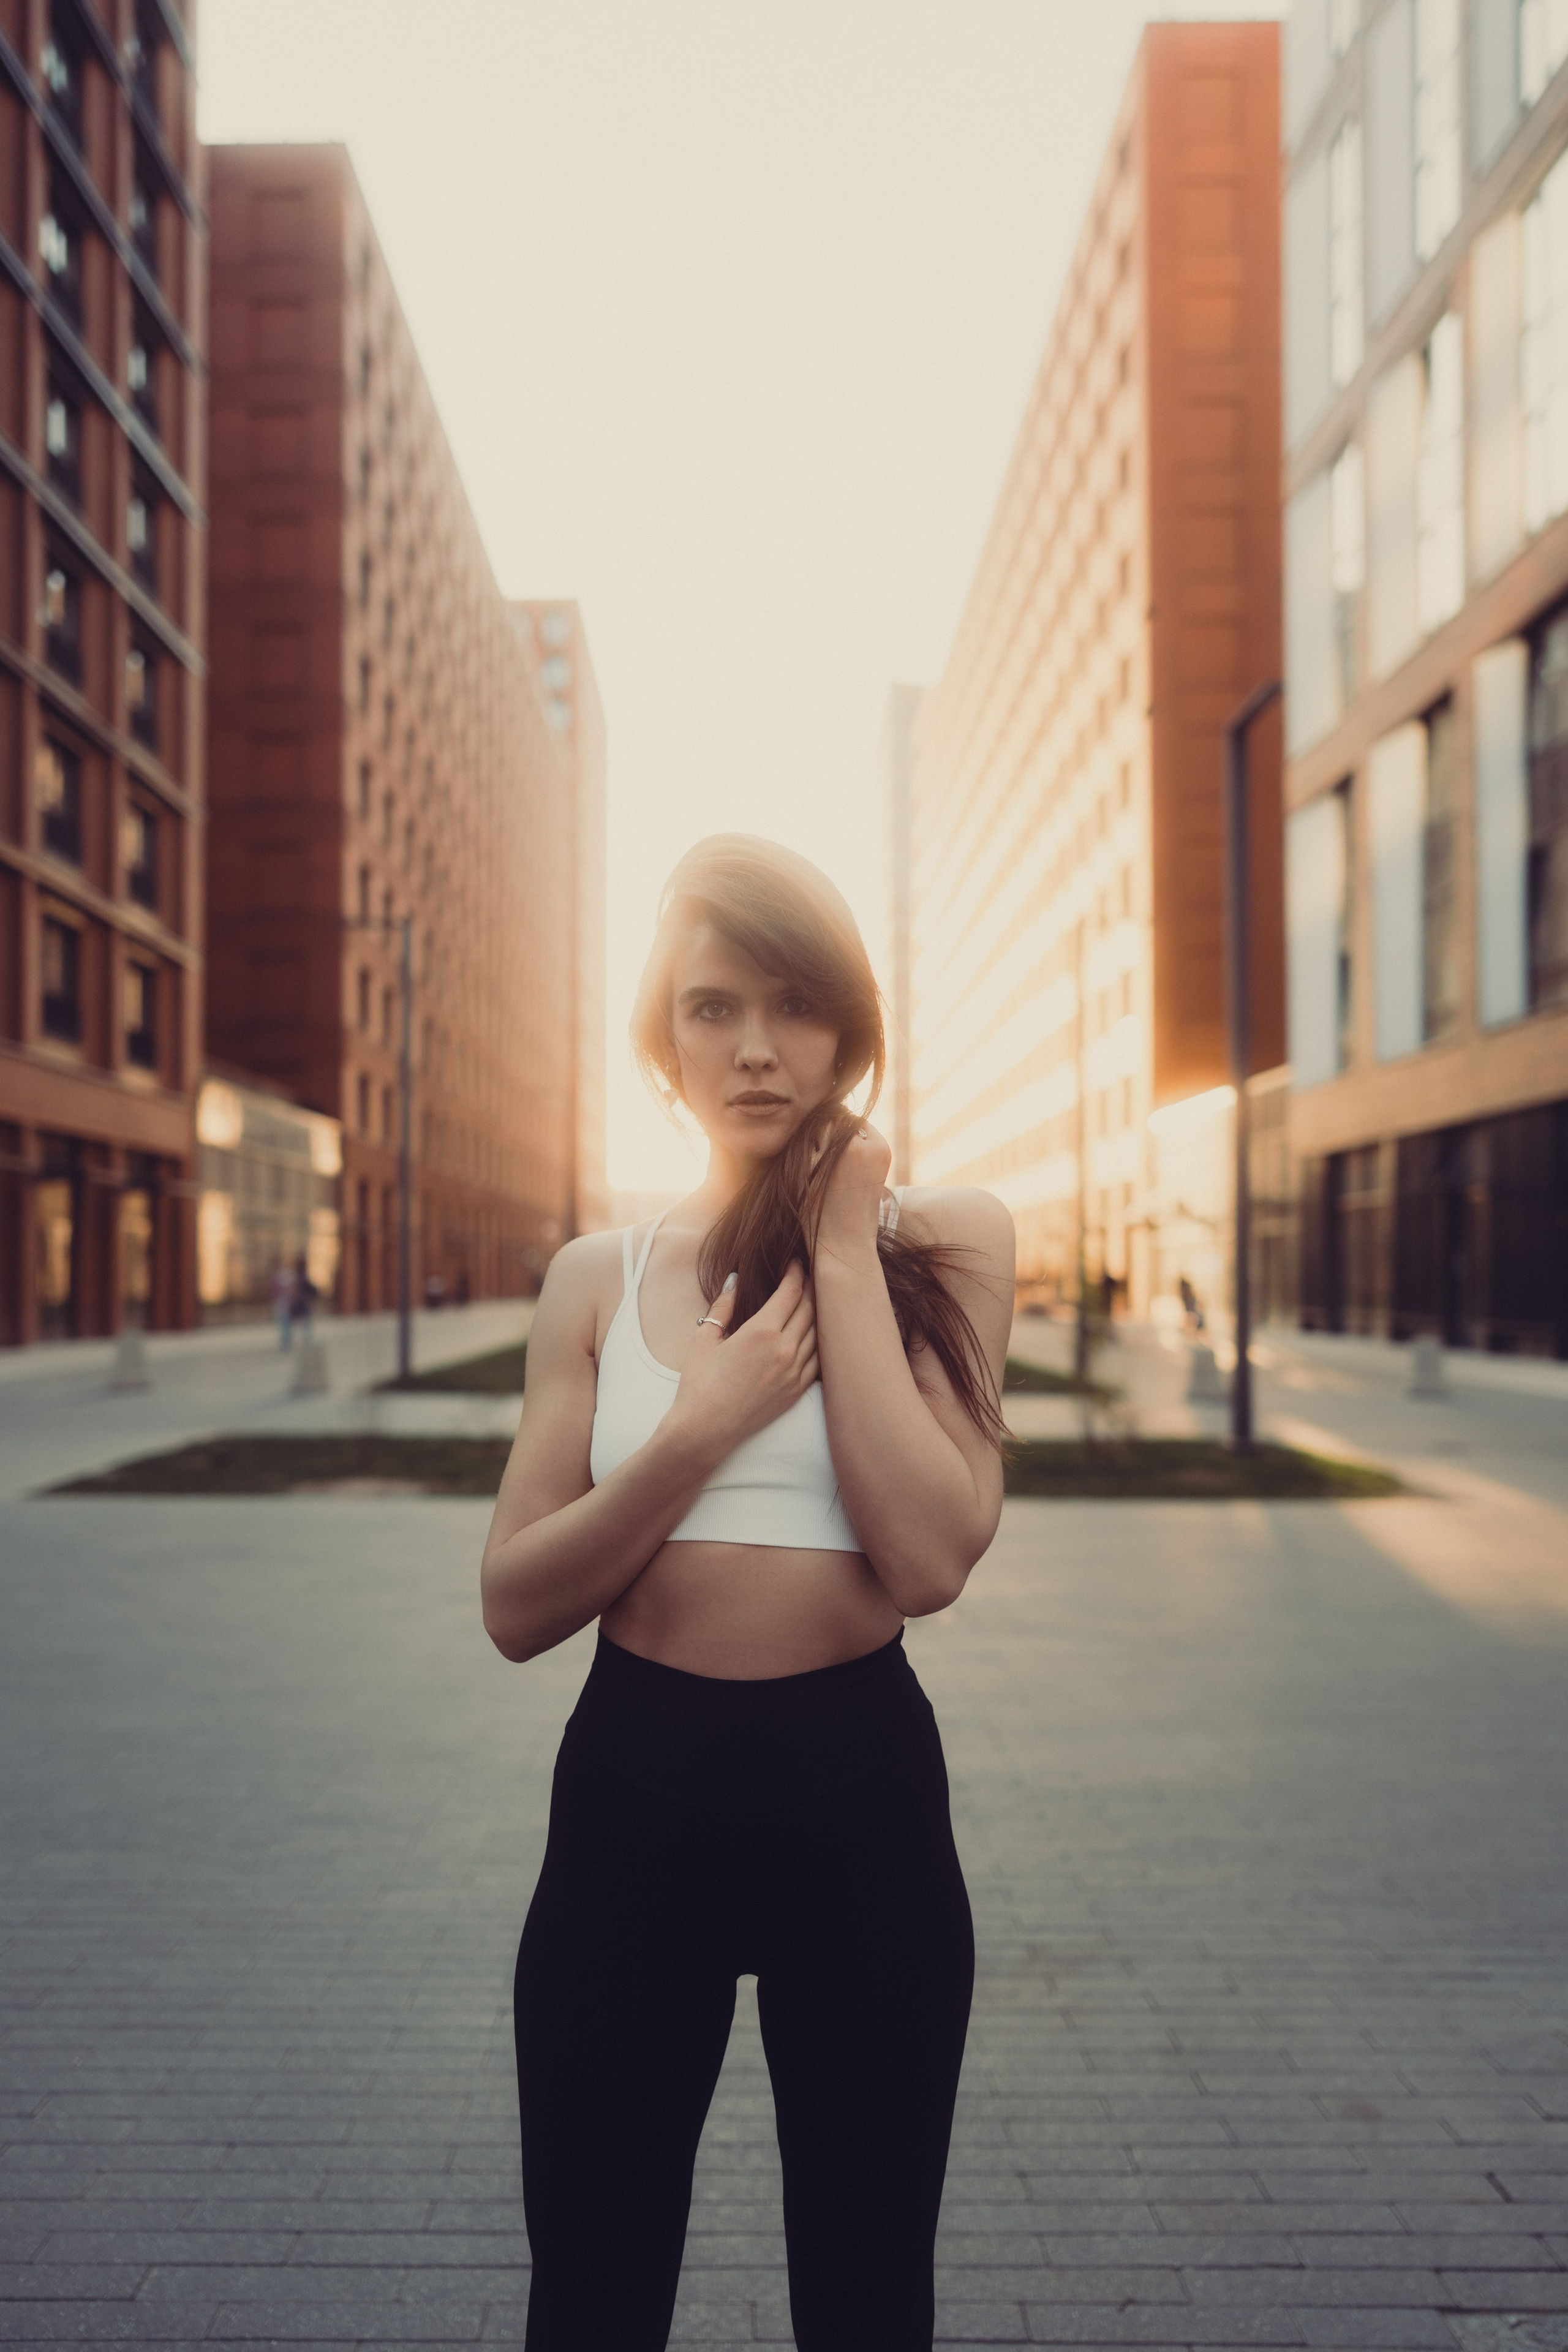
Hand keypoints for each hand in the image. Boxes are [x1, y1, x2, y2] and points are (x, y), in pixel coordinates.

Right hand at [665, 1260, 817, 1465]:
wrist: (705, 1430)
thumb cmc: (699, 1384)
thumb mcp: (705, 1338)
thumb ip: (723, 1306)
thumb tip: (735, 1280)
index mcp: (762, 1332)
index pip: (791, 1292)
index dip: (797, 1273)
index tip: (797, 1262)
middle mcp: (785, 1350)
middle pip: (810, 1309)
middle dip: (810, 1288)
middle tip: (808, 1275)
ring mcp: (794, 1373)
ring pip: (819, 1334)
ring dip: (818, 1314)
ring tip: (815, 1300)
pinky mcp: (797, 1392)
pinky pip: (818, 1360)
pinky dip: (820, 1343)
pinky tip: (816, 1335)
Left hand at [814, 1120, 891, 1261]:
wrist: (845, 1244)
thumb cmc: (855, 1211)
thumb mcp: (870, 1172)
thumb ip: (859, 1145)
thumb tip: (837, 1117)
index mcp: (880, 1147)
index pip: (856, 1121)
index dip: (843, 1132)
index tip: (836, 1153)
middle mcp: (860, 1145)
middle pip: (836, 1119)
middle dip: (826, 1133)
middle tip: (822, 1159)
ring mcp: (835, 1153)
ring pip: (817, 1128)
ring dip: (812, 1141)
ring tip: (816, 1168)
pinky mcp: (811, 1164)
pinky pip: (802, 1146)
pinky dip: (801, 1157)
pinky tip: (808, 1176)